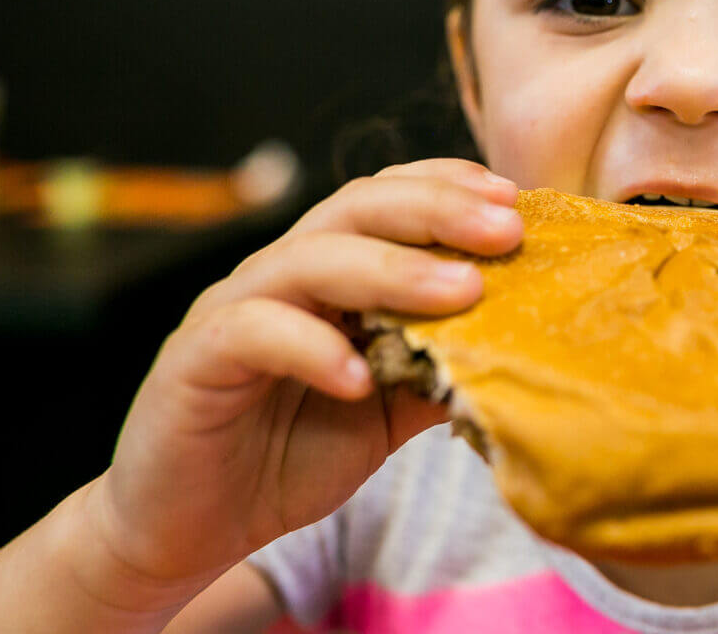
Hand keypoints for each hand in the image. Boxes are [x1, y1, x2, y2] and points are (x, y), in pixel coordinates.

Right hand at [87, 159, 522, 589]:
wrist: (191, 528)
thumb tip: (526, 347)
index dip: (448, 188)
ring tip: (462, 291)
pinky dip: (312, 347)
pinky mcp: (193, 360)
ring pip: (308, 259)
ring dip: (392, 270)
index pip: (387, 200)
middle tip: (506, 231)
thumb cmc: (291, 454)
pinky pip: (253, 332)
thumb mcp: (388, 411)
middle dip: (436, 211)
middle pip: (355, 210)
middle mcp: (281, 274)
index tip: (516, 200)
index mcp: (329, 272)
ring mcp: (232, 310)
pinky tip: (360, 378)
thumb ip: (441, 370)